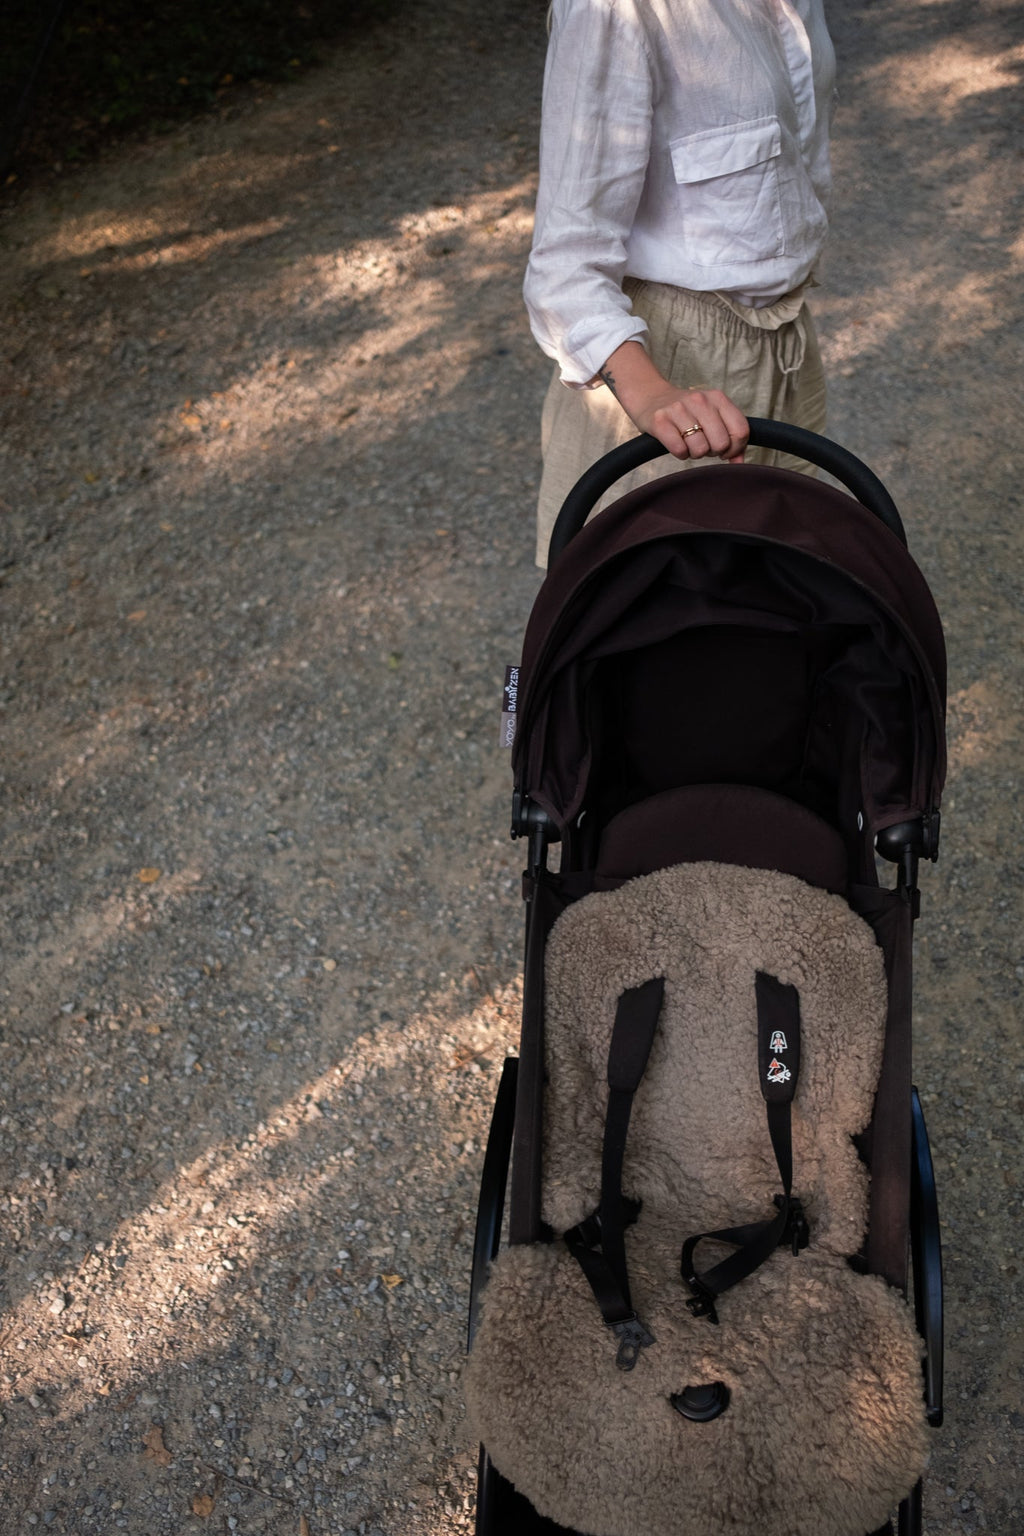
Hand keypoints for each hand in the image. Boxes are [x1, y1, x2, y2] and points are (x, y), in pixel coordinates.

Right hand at [596, 341, 748, 462]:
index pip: (741, 430)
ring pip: (700, 449)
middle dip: (713, 451)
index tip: (724, 450)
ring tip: (688, 442)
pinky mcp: (660, 421)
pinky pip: (679, 450)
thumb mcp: (712, 416)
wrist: (650, 397)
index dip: (735, 448)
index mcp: (717, 398)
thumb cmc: (687, 413)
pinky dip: (680, 453)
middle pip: (721, 443)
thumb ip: (731, 437)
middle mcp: (700, 400)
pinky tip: (676, 443)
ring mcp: (678, 409)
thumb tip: (739, 463)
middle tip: (703, 444)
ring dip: (694, 453)